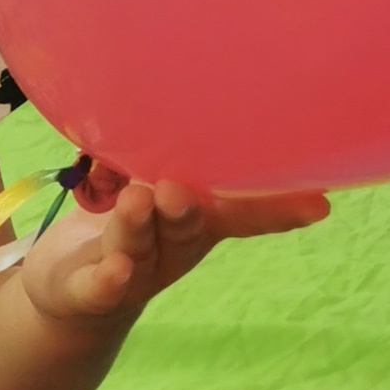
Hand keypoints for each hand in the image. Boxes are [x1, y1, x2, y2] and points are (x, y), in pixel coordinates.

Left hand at [21, 170, 328, 331]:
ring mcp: (133, 271)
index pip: (239, 211)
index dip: (277, 209)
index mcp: (193, 219)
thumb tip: (147, 97)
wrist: (70, 292)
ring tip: (133, 200)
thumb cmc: (117, 219)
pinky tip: (114, 271)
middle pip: (184, 227)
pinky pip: (100, 288)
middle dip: (186, 209)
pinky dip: (107, 280)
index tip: (319, 204)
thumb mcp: (133, 178)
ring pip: (137, 246)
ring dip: (136, 226)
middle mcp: (171, 246)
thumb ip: (140, 145)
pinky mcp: (89, 291)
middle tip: (179, 188)